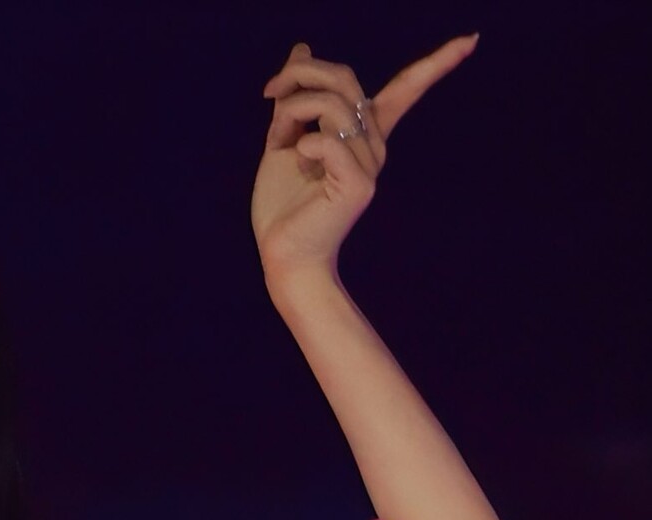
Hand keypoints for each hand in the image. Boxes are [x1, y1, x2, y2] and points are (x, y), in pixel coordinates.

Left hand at [251, 34, 478, 288]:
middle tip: (270, 92)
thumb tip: (301, 49)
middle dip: (303, 74)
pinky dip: (303, 143)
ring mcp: (371, 164)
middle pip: (346, 79)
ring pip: (334, 105)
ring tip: (278, 140)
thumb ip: (296, 99)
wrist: (283, 256)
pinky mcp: (359, 184)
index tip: (472, 40)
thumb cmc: (283, 206)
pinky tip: (297, 161)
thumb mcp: (284, 139)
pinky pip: (329, 140)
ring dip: (294, 110)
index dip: (436, 64)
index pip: (405, 90)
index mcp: (362, 134)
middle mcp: (374, 145)